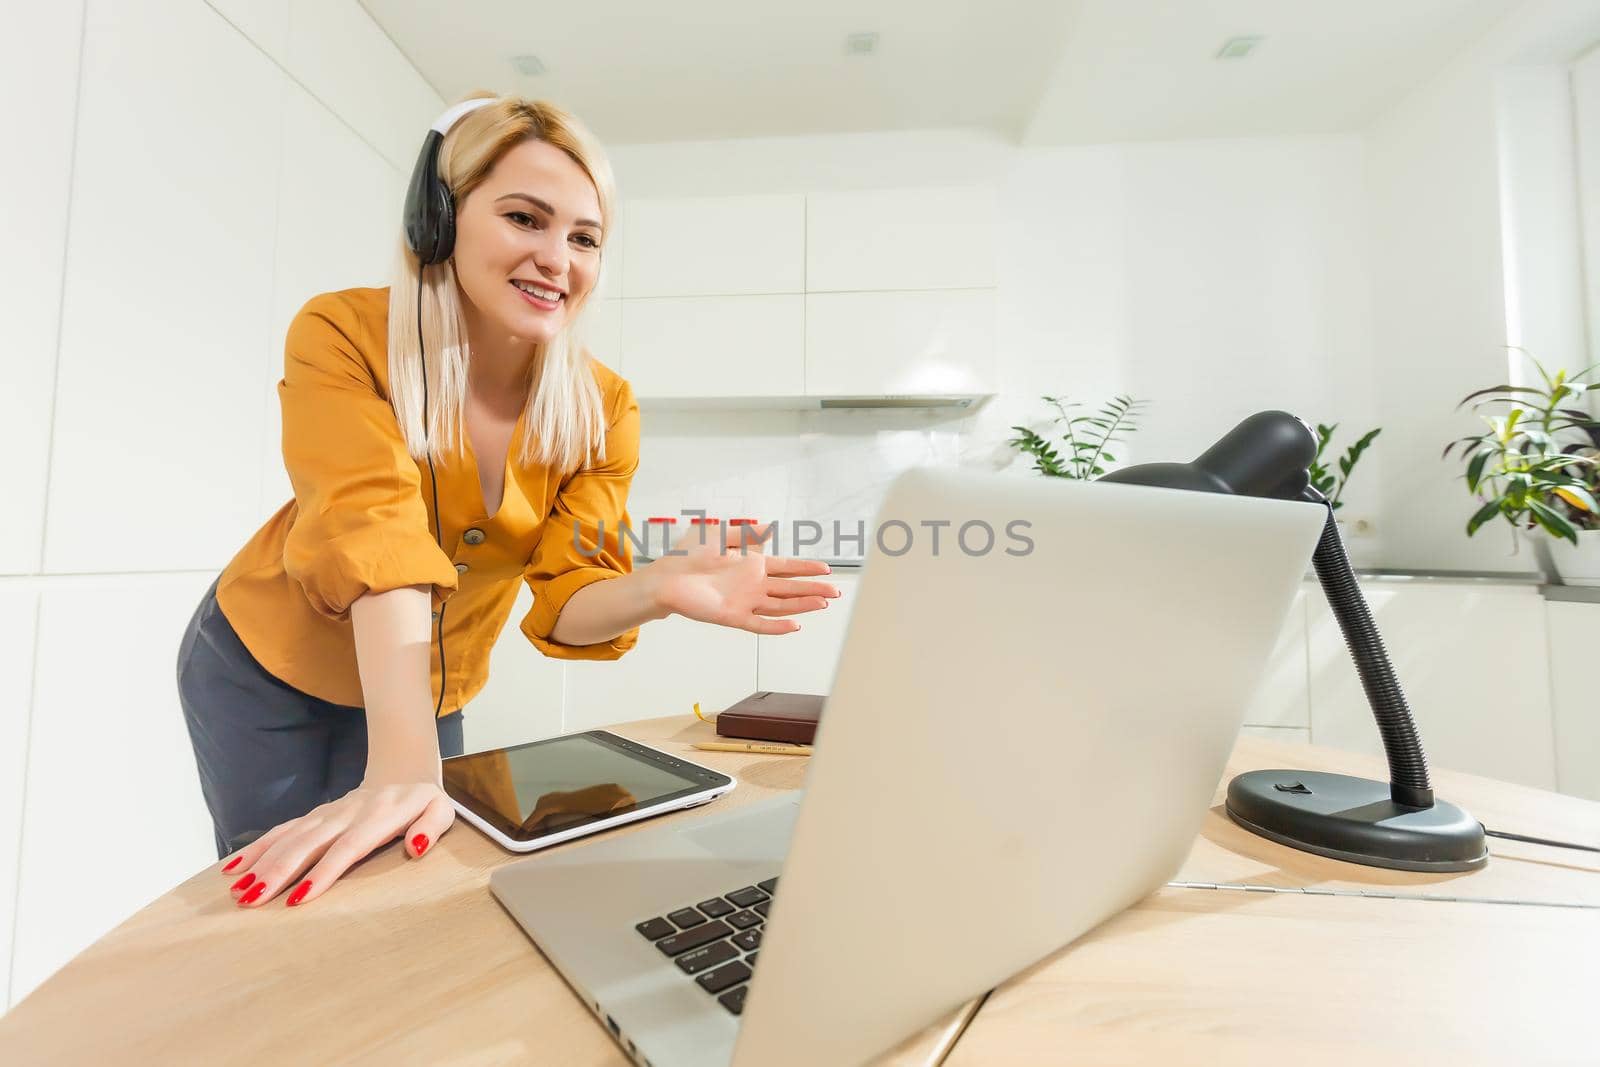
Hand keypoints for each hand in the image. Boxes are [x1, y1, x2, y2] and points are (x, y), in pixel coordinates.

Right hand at [216, 761, 453, 907]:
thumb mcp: (441, 811)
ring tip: (238, 892)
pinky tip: (233, 868)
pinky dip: (257, 848)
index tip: (302, 897)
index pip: (348, 846)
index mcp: (379, 815)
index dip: (325, 871)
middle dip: (279, 872)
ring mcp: (326, 814)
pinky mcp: (314, 816)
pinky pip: (282, 830)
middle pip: (308, 843)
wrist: (402, 772)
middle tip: (253, 901)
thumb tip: (417, 845)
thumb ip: (432, 826)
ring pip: (289, 837)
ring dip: (262, 863)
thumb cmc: (423, 803)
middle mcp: (346, 813)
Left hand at [647, 522, 840, 634]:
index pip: (786, 567)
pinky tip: (795, 625)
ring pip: (781, 605)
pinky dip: (777, 626)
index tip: (826, 570)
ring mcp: (745, 601)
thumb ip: (747, 534)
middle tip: (835, 592)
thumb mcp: (720, 535)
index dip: (806, 569)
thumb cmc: (687, 556)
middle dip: (813, 589)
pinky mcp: (733, 616)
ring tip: (823, 605)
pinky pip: (760, 623)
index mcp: (751, 565)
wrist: (665, 577)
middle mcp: (752, 584)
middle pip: (790, 588)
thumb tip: (770, 526)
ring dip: (802, 605)